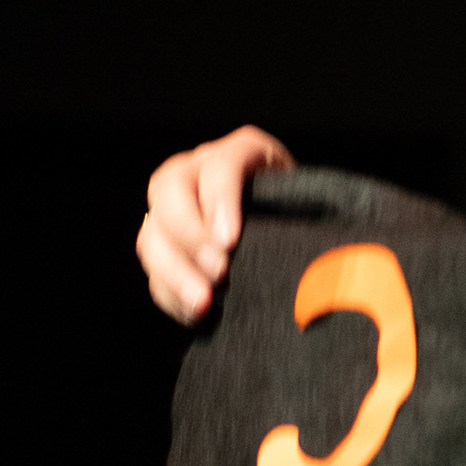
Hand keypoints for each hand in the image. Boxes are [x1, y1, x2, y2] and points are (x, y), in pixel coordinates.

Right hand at [136, 125, 295, 322]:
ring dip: (173, 270)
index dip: (220, 200)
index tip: (231, 241)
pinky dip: (170, 292)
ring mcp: (176, 206)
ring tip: (203, 302)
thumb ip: (304, 214)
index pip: (221, 164)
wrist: (296, 241)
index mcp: (242, 153)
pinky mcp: (165, 244)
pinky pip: (153, 268)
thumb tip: (306, 247)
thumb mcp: (312, 204)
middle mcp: (198, 169)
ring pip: (153, 230)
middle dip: (190, 233)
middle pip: (169, 188)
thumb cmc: (309, 218)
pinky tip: (196, 313)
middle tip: (219, 272)